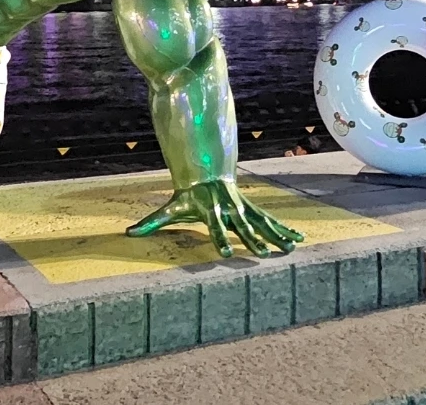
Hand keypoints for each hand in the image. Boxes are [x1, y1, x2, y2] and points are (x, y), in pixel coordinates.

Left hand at [127, 180, 303, 256]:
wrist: (206, 171)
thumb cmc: (188, 195)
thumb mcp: (170, 207)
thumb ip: (151, 222)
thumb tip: (129, 234)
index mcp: (210, 211)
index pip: (214, 227)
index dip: (218, 239)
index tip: (223, 255)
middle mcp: (229, 208)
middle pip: (242, 226)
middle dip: (252, 240)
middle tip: (264, 255)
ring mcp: (243, 207)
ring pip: (261, 222)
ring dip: (276, 235)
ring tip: (290, 248)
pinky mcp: (251, 208)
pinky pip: (269, 220)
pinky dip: (283, 228)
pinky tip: (297, 239)